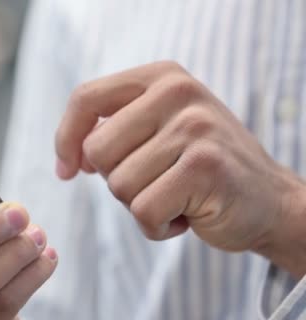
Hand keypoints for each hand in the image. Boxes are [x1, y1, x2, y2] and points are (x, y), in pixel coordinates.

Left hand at [54, 61, 305, 263]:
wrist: (269, 201)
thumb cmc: (199, 168)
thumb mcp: (158, 130)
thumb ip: (114, 130)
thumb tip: (69, 158)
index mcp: (161, 77)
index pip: (86, 98)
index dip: (66, 139)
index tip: (67, 169)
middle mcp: (178, 93)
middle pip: (97, 150)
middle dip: (115, 179)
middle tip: (155, 180)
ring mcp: (194, 128)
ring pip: (118, 185)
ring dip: (140, 205)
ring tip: (176, 194)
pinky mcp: (204, 168)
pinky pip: (143, 212)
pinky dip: (157, 227)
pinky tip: (187, 214)